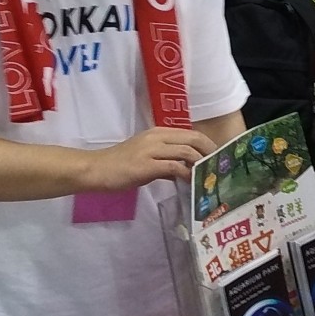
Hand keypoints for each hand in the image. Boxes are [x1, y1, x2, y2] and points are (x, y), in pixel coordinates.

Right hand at [79, 126, 216, 190]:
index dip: (206, 144)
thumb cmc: (119, 166)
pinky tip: (191, 182)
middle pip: (193, 139)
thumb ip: (165, 163)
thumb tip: (183, 171)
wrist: (96, 169)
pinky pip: (174, 166)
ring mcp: (151, 150)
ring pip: (186, 151)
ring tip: (208, 175)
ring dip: (201, 163)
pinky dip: (186, 174)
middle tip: (219, 166)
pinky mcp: (147, 165)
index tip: (217, 156)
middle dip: (209, 151)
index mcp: (157, 133)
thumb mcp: (146, 160)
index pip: (190, 133)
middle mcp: (157, 137)